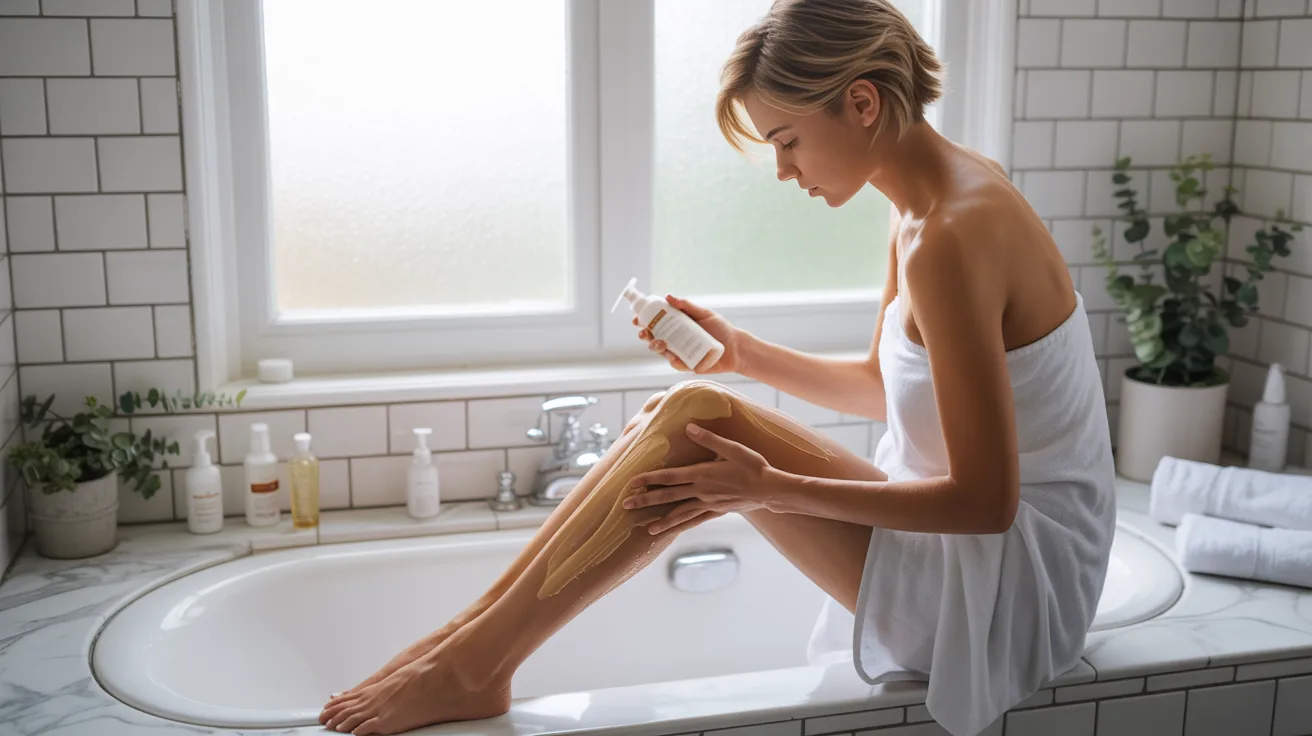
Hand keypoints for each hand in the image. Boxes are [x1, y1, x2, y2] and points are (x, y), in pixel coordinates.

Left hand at [622, 423, 792, 533]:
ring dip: (661, 520)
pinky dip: (680, 526)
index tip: (631, 483)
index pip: (669, 477)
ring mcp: (708, 504)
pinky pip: (694, 520)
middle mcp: (701, 491)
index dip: (649, 479)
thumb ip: (709, 439)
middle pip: (668, 497)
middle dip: (646, 501)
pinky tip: (670, 530)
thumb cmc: (753, 466)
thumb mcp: (732, 448)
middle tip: (626, 505)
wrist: (770, 490)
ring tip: (645, 527)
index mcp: (702, 474)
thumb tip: (688, 427)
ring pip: (679, 513)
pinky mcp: (716, 512)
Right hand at [634, 295, 746, 373]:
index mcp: (677, 325)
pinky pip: (675, 364)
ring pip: (661, 351)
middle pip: (654, 337)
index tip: (637, 319)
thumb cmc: (720, 329)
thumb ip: (686, 305)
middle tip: (644, 333)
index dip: (644, 321)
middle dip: (645, 335)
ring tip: (660, 343)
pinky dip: (672, 360)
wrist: (736, 348)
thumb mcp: (704, 313)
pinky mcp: (687, 365)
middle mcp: (676, 339)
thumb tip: (667, 296)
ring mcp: (680, 352)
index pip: (656, 323)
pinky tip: (672, 355)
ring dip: (655, 347)